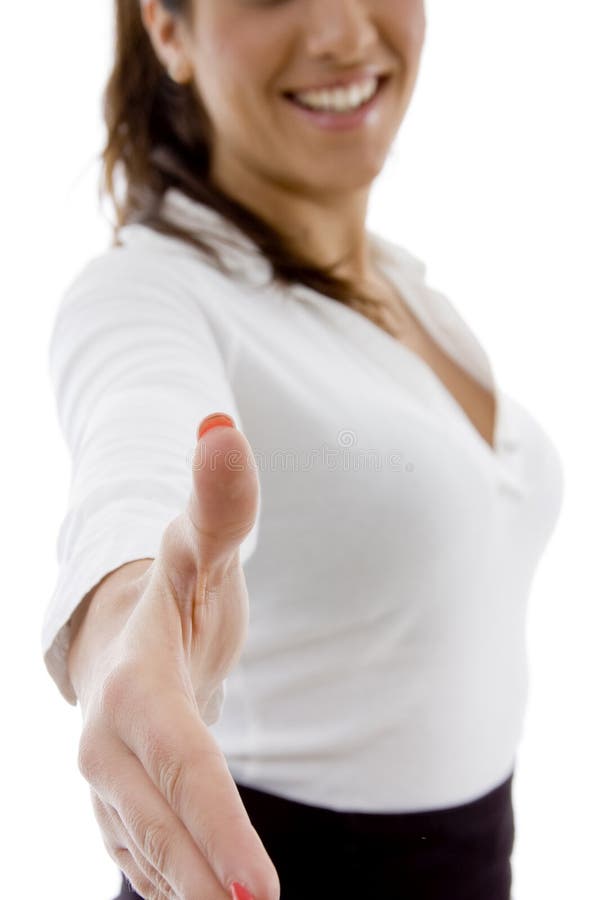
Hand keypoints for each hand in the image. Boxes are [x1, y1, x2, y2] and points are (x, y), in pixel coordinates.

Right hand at [71, 415, 277, 899]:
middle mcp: (109, 746)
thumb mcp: (202, 547)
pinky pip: (150, 862)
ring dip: (194, 897)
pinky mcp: (119, 810)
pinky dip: (183, 890)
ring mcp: (109, 785)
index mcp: (135, 687)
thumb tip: (222, 427)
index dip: (217, 824)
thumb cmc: (176, 588)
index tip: (262, 892)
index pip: (183, 765)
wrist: (123, 631)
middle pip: (166, 828)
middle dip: (210, 884)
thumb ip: (220, 502)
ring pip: (153, 858)